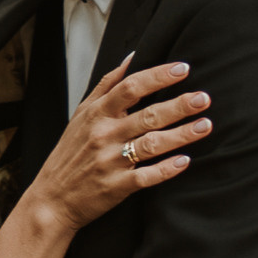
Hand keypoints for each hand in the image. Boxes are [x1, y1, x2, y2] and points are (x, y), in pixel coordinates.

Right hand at [26, 56, 211, 231]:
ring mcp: (110, 161)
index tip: (183, 69)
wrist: (52, 199)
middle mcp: (104, 135)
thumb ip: (107, 85)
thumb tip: (132, 57)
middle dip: (179, 105)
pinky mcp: (116, 186)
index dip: (158, 76)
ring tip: (205, 126)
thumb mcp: (81, 114)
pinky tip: (185, 161)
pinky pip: (146, 176)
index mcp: (97, 114)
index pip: (131, 87)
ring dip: (181, 135)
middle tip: (203, 98)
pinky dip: (166, 169)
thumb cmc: (70, 153)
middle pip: (147, 115)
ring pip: (151, 144)